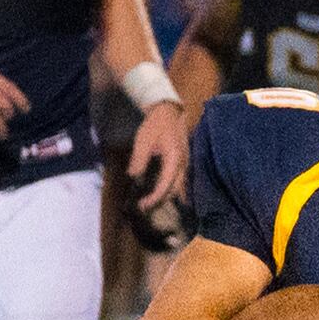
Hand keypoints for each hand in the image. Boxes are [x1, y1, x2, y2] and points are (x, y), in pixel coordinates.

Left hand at [127, 98, 189, 214]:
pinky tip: (161, 193)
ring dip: (165, 196)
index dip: (155, 197)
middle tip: (143, 206)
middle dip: (160, 200)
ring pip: (179, 187)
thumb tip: (133, 176)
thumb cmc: (155, 125)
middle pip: (174, 190)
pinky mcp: (183, 164)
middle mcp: (183, 165)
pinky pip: (179, 182)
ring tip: (150, 202)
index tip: (143, 205)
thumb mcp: (143, 140)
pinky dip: (170, 190)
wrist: (169, 113)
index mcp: (174, 159)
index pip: (166, 185)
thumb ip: (139, 159)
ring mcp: (185, 164)